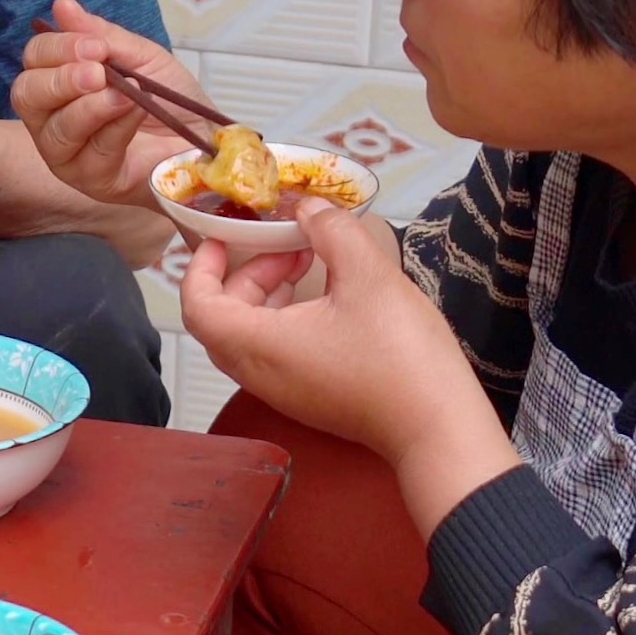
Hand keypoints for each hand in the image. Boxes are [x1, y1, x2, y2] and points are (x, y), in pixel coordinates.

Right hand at [11, 0, 209, 210]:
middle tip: (97, 70)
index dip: (55, 48)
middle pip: (26, 95)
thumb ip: (102, 36)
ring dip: (90, 105)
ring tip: (124, 93)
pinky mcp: (92, 181)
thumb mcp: (141, 59)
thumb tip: (62, 5)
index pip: (33, 61)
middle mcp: (52, 121)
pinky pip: (90, 153)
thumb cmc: (171, 102)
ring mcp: (68, 156)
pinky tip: (135, 111)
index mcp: (59, 86)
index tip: (93, 45)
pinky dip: (114, 126)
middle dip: (60, 78)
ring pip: (54, 129)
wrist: (208, 141)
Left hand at [179, 199, 518, 527]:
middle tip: (285, 246)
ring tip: (309, 264)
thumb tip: (309, 208)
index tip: (222, 238)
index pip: (197, 306)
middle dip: (244, 274)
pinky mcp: (307, 399)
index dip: (200, 268)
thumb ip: (332, 231)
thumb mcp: (368, 275)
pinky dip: (284, 319)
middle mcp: (258, 373)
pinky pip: (273, 353)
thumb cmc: (400, 353)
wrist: (438, 426)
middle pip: (222, 318)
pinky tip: (328, 299)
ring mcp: (282, 391)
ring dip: (266, 295)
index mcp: (258, 345)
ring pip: (249, 336)